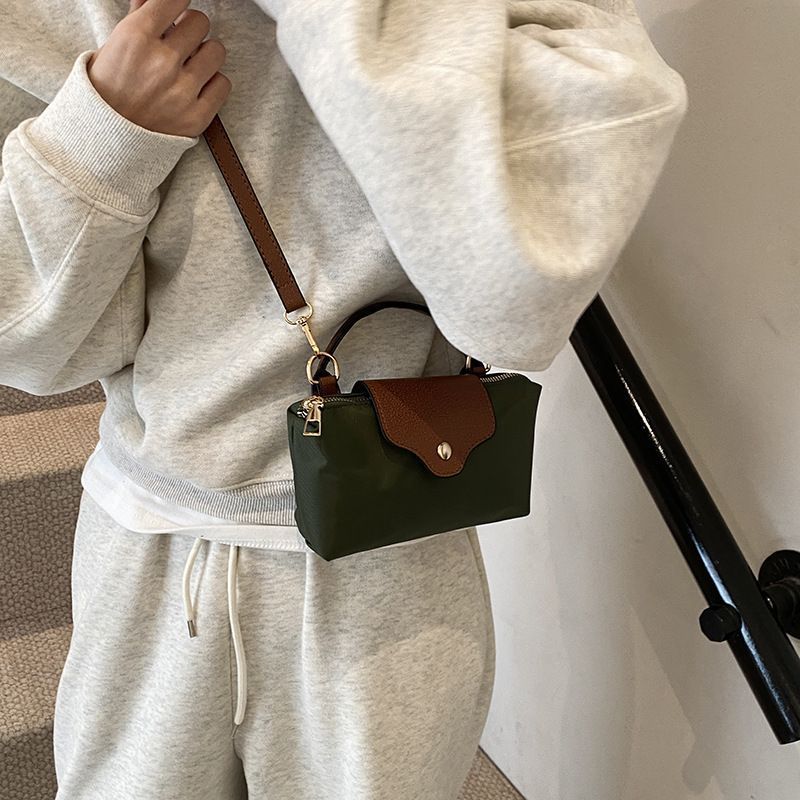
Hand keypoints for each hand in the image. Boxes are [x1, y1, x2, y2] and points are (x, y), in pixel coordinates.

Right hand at [87, 0, 230, 137]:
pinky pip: (223, 84)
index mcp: (136, 36)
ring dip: (205, 55)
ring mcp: (182, 91)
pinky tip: (196, 88)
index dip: (177, 4)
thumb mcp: (114, 45)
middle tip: (181, 43)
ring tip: (190, 66)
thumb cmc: (108, 88)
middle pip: (200, 22)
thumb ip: (140, 16)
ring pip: (216, 51)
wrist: (106, 139)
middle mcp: (162, 62)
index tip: (175, 13)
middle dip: (191, 29)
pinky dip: (212, 84)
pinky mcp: (196, 116)